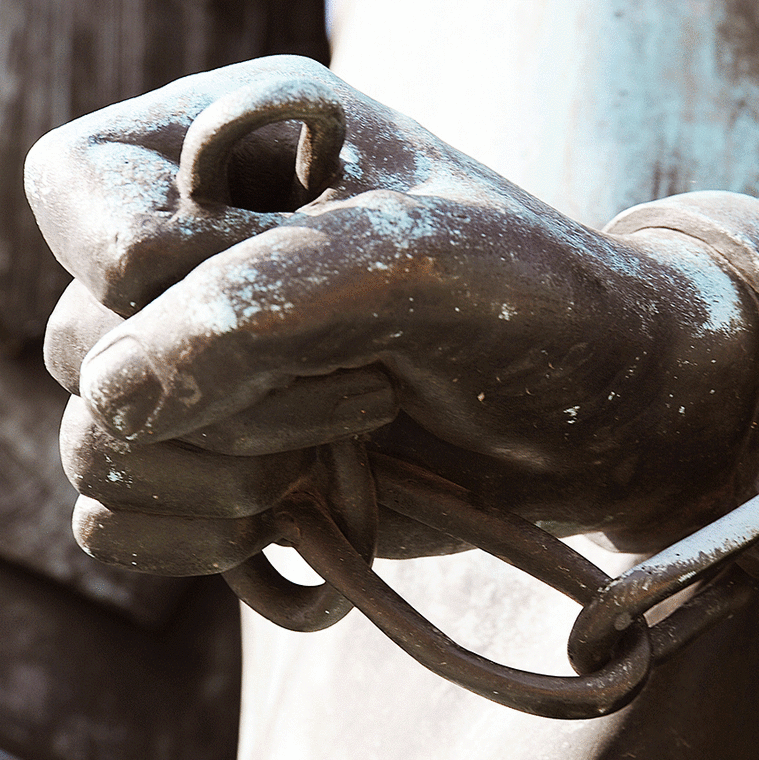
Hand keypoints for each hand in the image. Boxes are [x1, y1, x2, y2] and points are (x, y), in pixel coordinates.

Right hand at [33, 56, 758, 574]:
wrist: (608, 416)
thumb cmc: (536, 308)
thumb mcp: (414, 265)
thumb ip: (250, 309)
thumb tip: (108, 402)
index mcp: (227, 151)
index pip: (78, 195)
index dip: (158, 273)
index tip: (312, 310)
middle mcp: (198, 258)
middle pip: (82, 341)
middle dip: (228, 395)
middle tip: (372, 391)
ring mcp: (203, 369)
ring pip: (93, 443)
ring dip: (219, 475)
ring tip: (346, 453)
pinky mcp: (220, 463)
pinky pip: (114, 518)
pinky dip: (193, 536)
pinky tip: (297, 518)